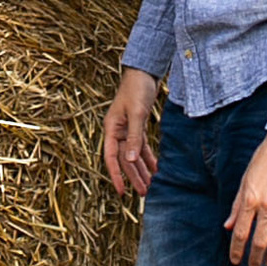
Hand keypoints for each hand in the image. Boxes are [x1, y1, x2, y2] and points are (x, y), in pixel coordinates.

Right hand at [103, 66, 160, 200]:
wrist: (144, 71)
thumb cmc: (137, 89)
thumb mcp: (137, 113)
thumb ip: (134, 137)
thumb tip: (129, 160)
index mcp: (111, 128)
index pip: (111, 157)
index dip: (116, 176)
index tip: (122, 192)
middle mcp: (117, 131)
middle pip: (124, 159)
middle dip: (133, 177)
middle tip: (143, 193)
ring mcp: (126, 129)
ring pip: (133, 155)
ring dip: (141, 170)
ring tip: (149, 186)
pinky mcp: (137, 126)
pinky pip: (141, 147)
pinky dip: (147, 158)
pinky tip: (155, 168)